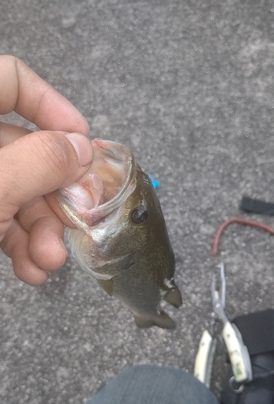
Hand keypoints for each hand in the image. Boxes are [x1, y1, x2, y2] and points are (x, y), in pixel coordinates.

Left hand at [0, 55, 93, 284]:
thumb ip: (42, 162)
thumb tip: (83, 150)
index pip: (12, 80)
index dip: (52, 106)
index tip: (82, 142)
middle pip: (27, 153)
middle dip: (54, 200)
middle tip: (77, 224)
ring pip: (18, 194)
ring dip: (41, 234)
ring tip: (49, 262)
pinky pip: (1, 219)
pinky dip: (20, 247)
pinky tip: (32, 271)